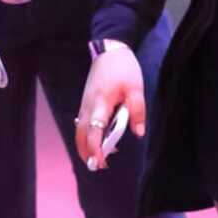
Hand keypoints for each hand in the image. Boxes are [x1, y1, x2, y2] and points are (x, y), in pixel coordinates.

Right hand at [74, 45, 145, 171]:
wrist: (109, 50)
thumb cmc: (123, 68)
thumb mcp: (136, 88)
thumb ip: (137, 111)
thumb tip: (138, 133)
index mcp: (100, 103)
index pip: (94, 131)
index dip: (95, 148)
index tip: (101, 162)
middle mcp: (88, 106)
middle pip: (81, 135)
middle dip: (86, 152)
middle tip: (98, 167)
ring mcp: (84, 104)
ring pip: (79, 130)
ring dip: (85, 145)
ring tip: (99, 157)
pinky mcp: (85, 102)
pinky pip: (81, 124)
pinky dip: (86, 135)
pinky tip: (99, 140)